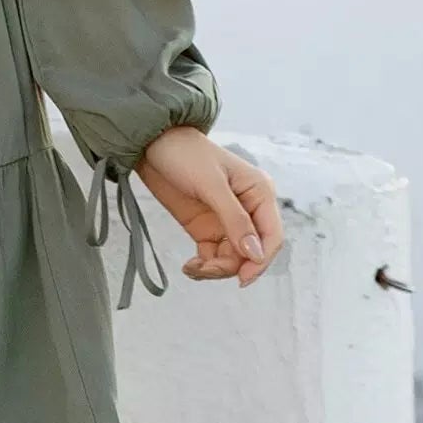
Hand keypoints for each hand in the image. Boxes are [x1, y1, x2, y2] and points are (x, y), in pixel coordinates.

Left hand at [133, 126, 282, 291]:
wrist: (151, 143)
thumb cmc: (185, 153)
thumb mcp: (211, 184)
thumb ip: (234, 219)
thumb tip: (255, 254)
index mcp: (259, 192)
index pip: (272, 236)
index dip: (261, 261)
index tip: (242, 279)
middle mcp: (248, 209)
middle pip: (252, 252)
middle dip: (232, 266)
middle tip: (206, 269)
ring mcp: (226, 220)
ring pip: (233, 258)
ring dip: (216, 269)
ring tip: (194, 268)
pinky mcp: (206, 227)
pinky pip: (214, 256)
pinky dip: (204, 266)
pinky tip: (189, 267)